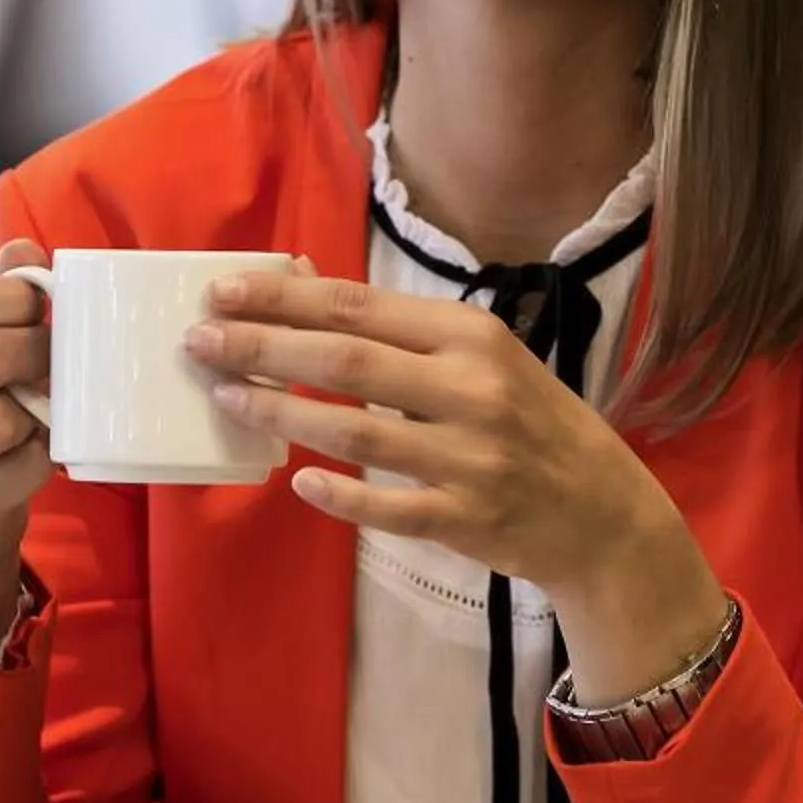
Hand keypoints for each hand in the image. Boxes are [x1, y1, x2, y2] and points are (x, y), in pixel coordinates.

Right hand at [0, 240, 53, 662]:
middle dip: (39, 352)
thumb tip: (24, 247)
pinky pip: (21, 467)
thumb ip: (2, 291)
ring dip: (40, 410)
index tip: (38, 307)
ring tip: (46, 408)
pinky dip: (45, 456)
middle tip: (57, 360)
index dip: (6, 296)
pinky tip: (40, 449)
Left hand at [187, 271, 729, 705]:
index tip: (221, 289)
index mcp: (472, 337)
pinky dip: (341, 495)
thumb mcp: (481, 358)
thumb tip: (303, 283)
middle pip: (347, 360)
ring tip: (227, 398)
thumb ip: (398, 329)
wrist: (603, 512)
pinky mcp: (465, 520)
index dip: (284, 297)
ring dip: (282, 414)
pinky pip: (388, 508)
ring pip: (357, 432)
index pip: (360, 306)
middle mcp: (473, 390)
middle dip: (264, 347)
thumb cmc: (531, 423)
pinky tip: (297, 483)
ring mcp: (469, 458)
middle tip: (199, 341)